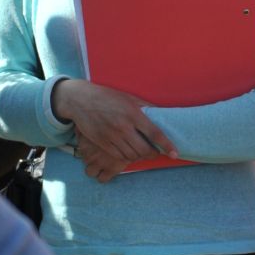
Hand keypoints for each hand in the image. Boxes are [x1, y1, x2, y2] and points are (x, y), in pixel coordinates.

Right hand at [53, 78, 174, 178]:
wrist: (80, 100)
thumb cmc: (107, 96)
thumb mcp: (128, 97)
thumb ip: (145, 107)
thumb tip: (162, 113)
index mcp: (133, 114)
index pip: (154, 133)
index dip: (166, 145)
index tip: (174, 153)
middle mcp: (123, 127)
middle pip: (143, 149)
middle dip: (153, 154)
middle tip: (156, 153)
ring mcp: (111, 136)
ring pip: (131, 155)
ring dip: (140, 157)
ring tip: (144, 152)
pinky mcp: (102, 143)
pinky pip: (119, 156)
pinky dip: (127, 158)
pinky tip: (130, 153)